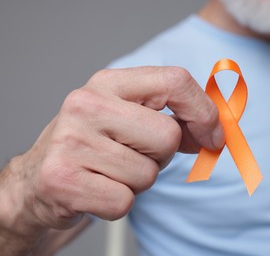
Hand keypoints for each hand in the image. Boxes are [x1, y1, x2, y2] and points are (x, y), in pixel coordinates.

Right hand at [0, 66, 223, 253]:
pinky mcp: (63, 179)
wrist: (39, 176)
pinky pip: (124, 201)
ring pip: (148, 174)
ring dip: (138, 180)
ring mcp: (72, 141)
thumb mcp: (131, 118)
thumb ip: (175, 119)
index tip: (213, 136)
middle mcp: (87, 104)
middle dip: (162, 156)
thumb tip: (215, 132)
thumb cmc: (94, 144)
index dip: (205, 112)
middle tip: (133, 154)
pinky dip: (118, 202)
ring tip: (110, 170)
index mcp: (110, 82)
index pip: (176, 80)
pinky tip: (96, 188)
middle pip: (168, 136)